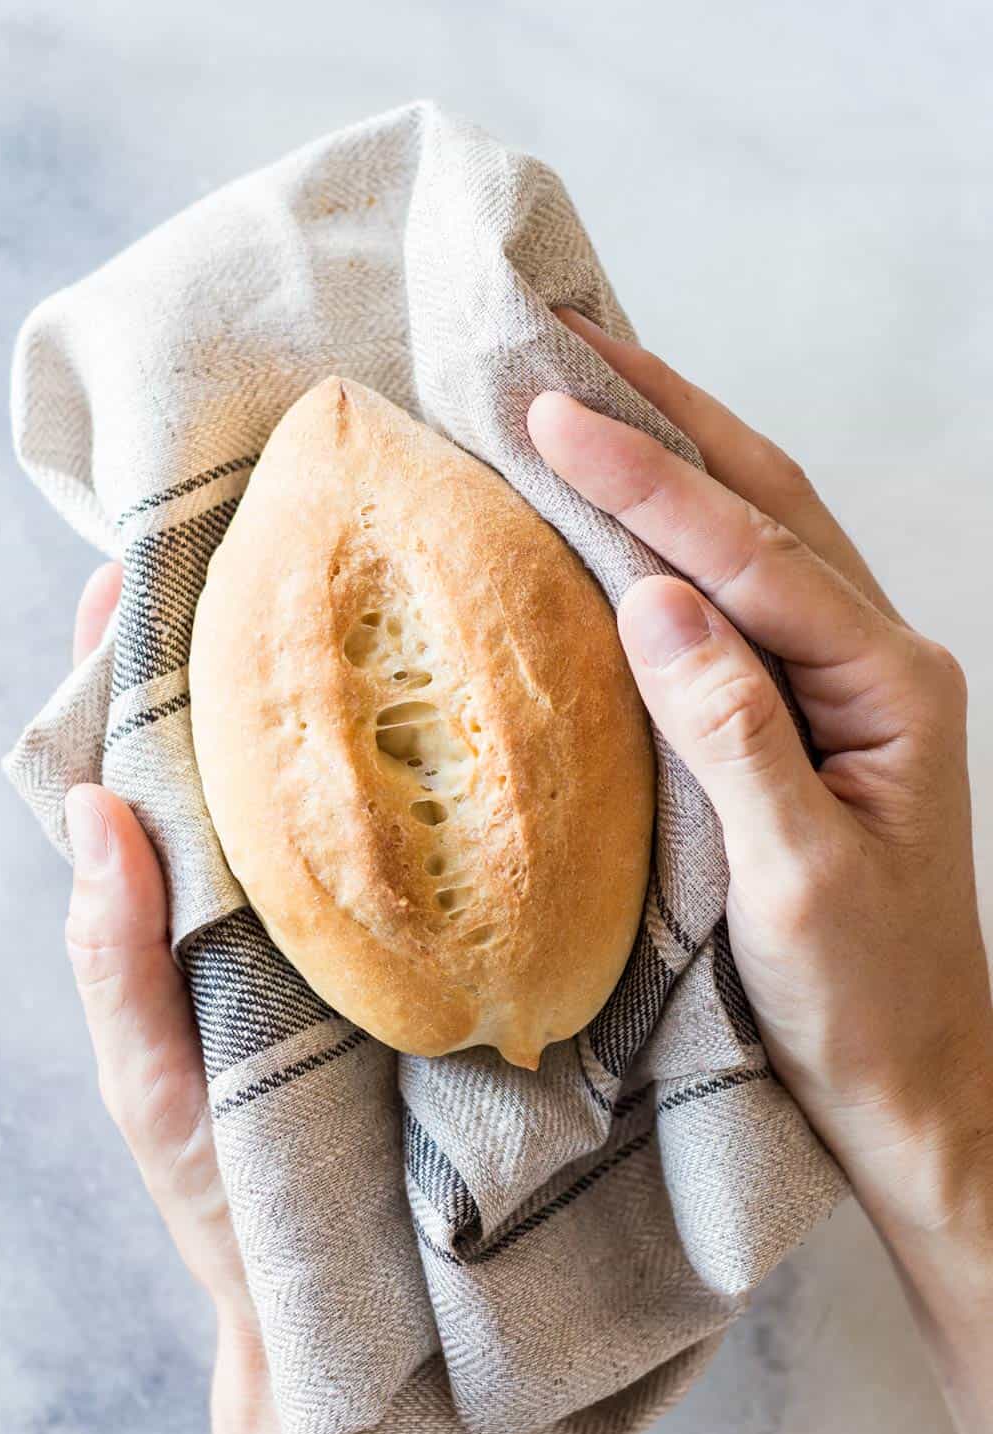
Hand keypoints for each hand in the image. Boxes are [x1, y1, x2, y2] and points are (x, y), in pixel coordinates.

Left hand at [64, 563, 492, 1433]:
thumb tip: (95, 813)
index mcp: (188, 907)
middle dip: (253, 637)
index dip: (131, 664)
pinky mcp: (429, 937)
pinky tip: (470, 703)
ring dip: (351, 681)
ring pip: (341, 773)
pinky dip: (437, 765)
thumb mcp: (157, 1084)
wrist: (356, 1295)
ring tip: (375, 581)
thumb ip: (117, 965)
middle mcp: (270, 886)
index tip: (134, 569)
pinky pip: (428, 839)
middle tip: (277, 531)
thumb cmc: (230, 1194)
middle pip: (248, 739)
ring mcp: (351, 907)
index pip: (146, 759)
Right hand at [529, 309, 992, 1433]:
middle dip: (665, 412)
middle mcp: (880, 656)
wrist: (909, 1073)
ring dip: (676, 446)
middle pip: (768, 500)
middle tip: (563, 337)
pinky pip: (744, 586)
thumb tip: (655, 599)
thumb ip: (733, 733)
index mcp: (891, 685)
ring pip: (760, 527)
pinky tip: (629, 501)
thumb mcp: (797, 880)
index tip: (547, 412)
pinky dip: (681, 524)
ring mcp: (849, 675)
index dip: (647, 482)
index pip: (752, 557)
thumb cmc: (860, 996)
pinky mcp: (809, 704)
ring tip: (589, 379)